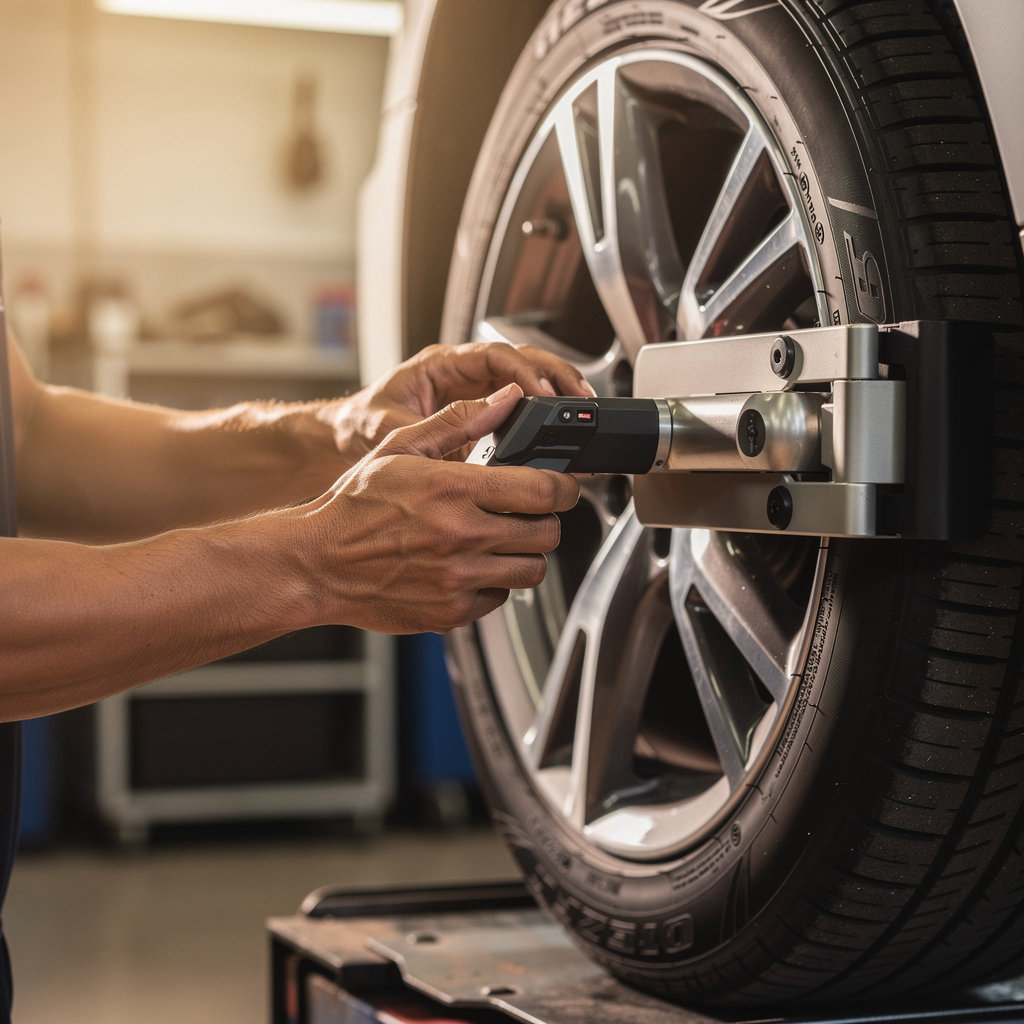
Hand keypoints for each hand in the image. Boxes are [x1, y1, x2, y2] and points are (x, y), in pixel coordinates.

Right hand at [306, 383, 580, 633]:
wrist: (318, 564)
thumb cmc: (355, 506)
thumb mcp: (401, 448)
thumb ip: (459, 421)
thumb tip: (507, 398)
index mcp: (452, 489)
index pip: (542, 491)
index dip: (564, 487)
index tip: (562, 486)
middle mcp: (460, 536)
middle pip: (546, 533)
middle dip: (546, 520)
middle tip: (528, 513)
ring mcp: (458, 578)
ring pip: (532, 570)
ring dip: (526, 553)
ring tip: (502, 540)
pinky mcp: (452, 612)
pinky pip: (500, 598)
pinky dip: (495, 583)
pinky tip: (471, 566)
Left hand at [329, 341, 595, 465]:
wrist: (345, 440)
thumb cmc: (359, 426)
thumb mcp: (391, 427)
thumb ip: (433, 427)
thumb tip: (475, 430)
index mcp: (441, 364)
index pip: (494, 355)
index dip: (523, 371)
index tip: (541, 394)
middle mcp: (461, 371)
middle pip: (520, 358)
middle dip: (553, 372)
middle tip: (578, 395)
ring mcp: (472, 391)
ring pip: (526, 376)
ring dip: (555, 388)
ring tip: (581, 404)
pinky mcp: (478, 414)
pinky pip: (519, 405)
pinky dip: (543, 412)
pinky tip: (560, 426)